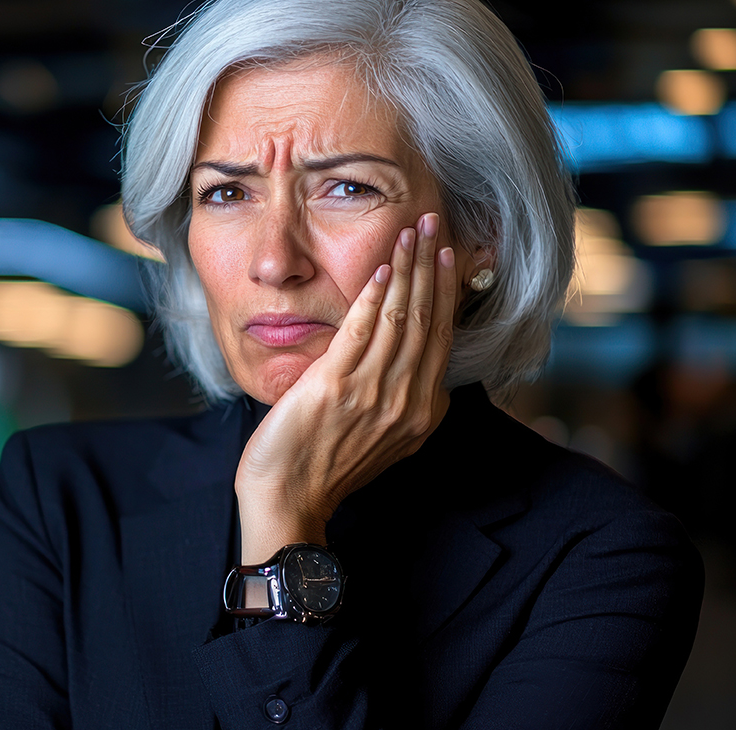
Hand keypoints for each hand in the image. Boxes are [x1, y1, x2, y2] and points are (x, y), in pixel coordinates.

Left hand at [235, 212, 457, 563]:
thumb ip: (402, 401)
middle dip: (432, 266)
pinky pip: (363, 330)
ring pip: (401, 318)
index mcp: (421, 413)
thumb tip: (413, 367)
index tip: (447, 255)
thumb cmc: (326, 468)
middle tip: (436, 224)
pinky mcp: (336, 386)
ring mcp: (373, 393)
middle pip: (427, 319)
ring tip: (413, 232)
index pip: (441, 338)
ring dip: (408, 269)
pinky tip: (384, 268)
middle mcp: (406, 401)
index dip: (446, 291)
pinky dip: (375, 296)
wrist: (288, 499)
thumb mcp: (384, 439)